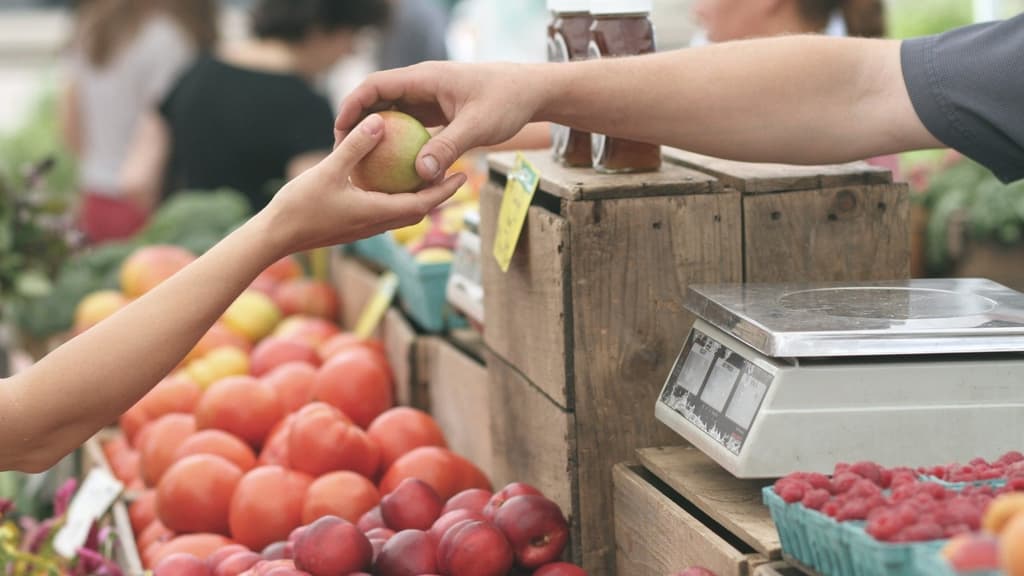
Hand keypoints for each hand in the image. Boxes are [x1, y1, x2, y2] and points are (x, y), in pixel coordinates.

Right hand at [261, 113, 466, 255]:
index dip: (445, 190)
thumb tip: (379, 121)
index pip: (422, 204)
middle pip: (417, 210)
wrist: (275, 237)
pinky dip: (395, 197)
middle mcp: (375, 224)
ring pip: (401, 213)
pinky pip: (383, 211)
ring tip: (428, 175)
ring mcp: (364, 227)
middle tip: (455, 173)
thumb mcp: (328, 170)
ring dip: (418, 197)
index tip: (463, 175)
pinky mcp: (352, 226)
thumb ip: (355, 146)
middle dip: (438, 194)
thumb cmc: (300, 206)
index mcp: (377, 213)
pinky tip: (389, 180)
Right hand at [335, 61, 545, 182]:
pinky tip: (392, 168)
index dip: (352, 105)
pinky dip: (398, 142)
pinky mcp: (437, 111)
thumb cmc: (507, 101)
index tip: (339, 130)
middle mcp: (422, 85)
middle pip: (378, 99)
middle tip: (342, 152)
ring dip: (376, 134)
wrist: (530, 92)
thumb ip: (448, 148)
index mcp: (425, 78)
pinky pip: (410, 125)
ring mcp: (429, 98)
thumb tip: (421, 174)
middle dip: (357, 122)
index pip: (376, 85)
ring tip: (361, 162)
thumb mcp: (477, 126)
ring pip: (392, 113)